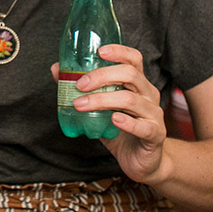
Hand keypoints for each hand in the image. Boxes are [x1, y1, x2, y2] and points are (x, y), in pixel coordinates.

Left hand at [59, 44, 168, 182]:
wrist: (141, 161)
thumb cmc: (119, 130)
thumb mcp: (99, 108)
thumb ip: (83, 90)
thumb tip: (57, 70)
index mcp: (137, 83)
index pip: (134, 59)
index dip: (119, 51)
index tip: (99, 51)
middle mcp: (149, 94)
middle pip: (130, 75)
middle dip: (102, 76)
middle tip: (79, 84)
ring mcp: (154, 114)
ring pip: (131, 99)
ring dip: (102, 100)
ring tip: (80, 105)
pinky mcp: (155, 135)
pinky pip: (143, 126)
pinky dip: (127, 122)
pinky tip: (113, 119)